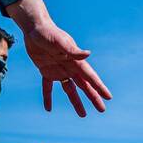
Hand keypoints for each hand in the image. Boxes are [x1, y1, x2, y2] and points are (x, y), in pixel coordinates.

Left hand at [4, 0, 109, 117]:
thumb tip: (88, 54)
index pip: (90, 77)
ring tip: (83, 115)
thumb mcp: (60, 41)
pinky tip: (48, 109)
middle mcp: (69, 67)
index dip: (99, 87)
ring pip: (70, 90)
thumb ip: (73, 50)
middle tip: (102, 109)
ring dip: (76, 102)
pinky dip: (48, 97)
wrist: (34, 28)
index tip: (108, 97)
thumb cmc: (48, 32)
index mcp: (75, 61)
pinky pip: (48, 87)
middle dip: (93, 97)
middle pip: (84, 86)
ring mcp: (59, 70)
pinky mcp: (46, 71)